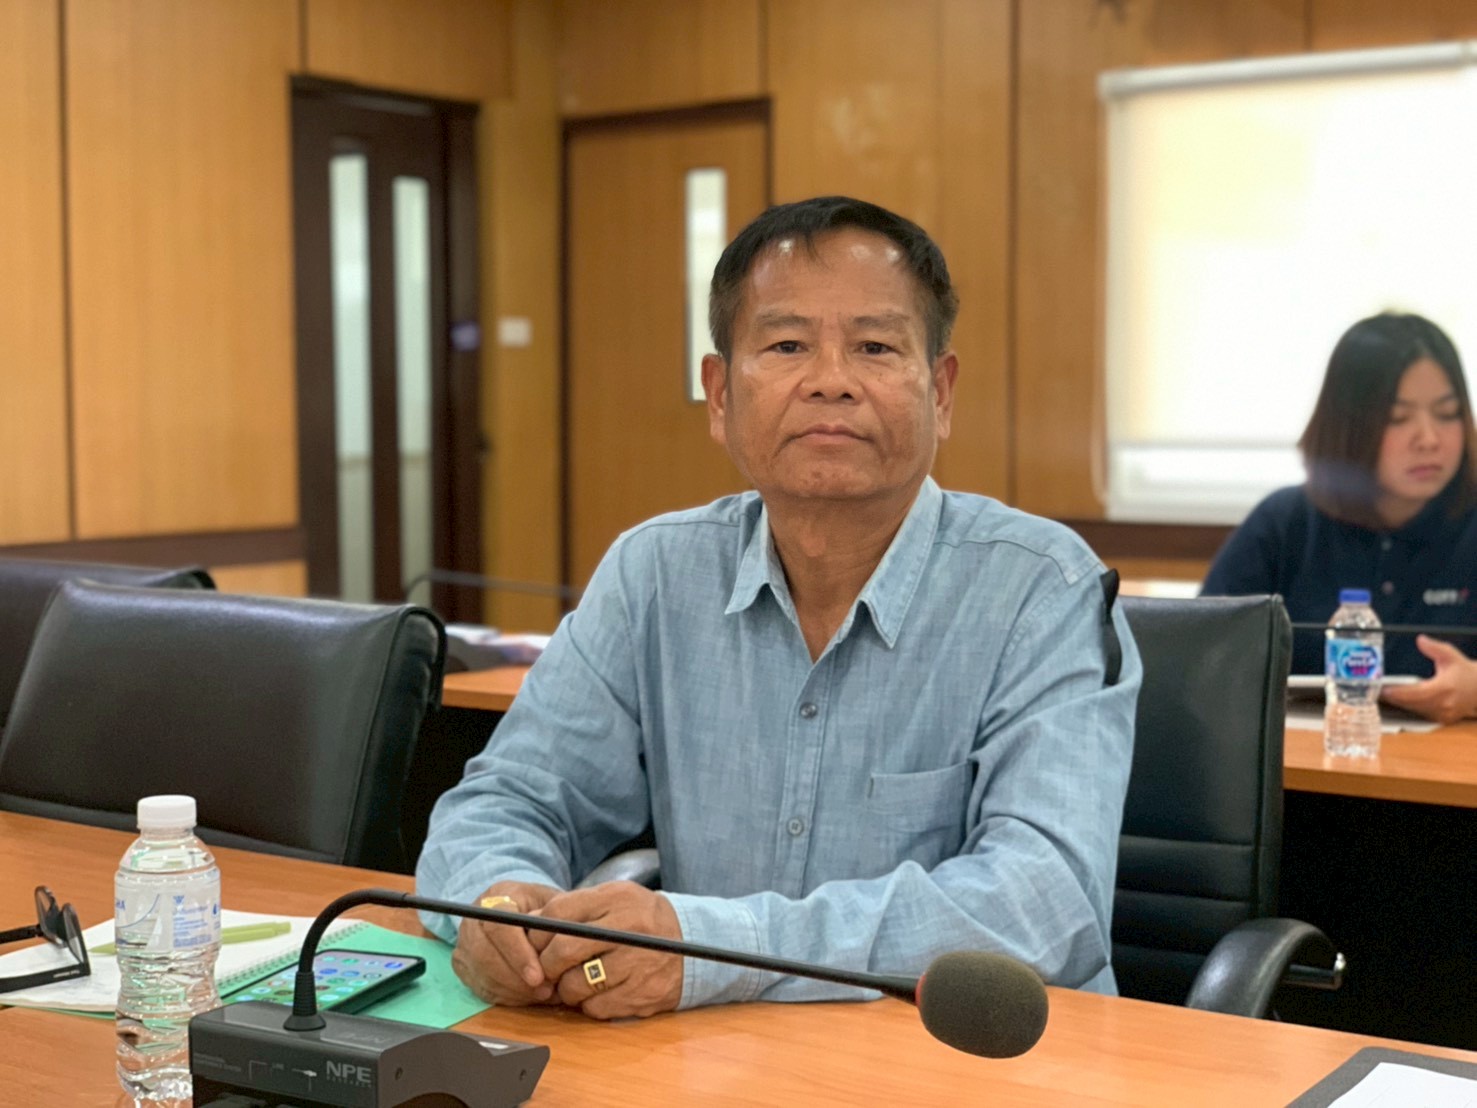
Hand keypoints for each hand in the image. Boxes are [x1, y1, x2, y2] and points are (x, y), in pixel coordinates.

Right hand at [450, 880, 562, 1006]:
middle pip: (485, 955)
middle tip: (544, 991)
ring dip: (513, 991)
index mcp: (496, 897)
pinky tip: (527, 996)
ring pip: (482, 975)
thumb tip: (568, 943)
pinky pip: (481, 987)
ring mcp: (464, 943)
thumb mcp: (553, 902)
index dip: (518, 954)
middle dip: (516, 979)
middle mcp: (473, 919)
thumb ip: (558, 919)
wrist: (517, 909)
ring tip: (542, 994)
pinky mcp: (463, 965)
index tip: (538, 976)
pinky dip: (506, 996)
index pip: (498, 927)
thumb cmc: (539, 907)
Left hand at [533, 882, 684, 1019]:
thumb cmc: (640, 920)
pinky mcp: (641, 995)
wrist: (688, 945)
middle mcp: (629, 928)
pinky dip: (589, 1004)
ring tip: (576, 981)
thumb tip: (529, 924)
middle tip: (547, 970)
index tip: (534, 944)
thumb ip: (574, 908)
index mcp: (617, 898)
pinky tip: (599, 992)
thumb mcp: (613, 899)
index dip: (538, 933)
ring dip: (566, 989)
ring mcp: (637, 964)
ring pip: (576, 984)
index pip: (559, 913)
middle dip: (547, 965)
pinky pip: (595, 1007)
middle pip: (564, 950)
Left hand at [1381, 635, 1476, 724]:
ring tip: (1383, 695)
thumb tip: (1420, 640)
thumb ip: (1434, 648)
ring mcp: (1444, 714)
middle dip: (1393, 698)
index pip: (1414, 694)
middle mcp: (1443, 704)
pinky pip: (1422, 715)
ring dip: (1400, 704)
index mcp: (1443, 689)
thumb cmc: (1464, 671)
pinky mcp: (1443, 720)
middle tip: (1376, 691)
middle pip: (1411, 704)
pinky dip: (1410, 708)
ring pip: (1415, 711)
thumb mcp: (1450, 655)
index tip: (1383, 689)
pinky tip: (1399, 701)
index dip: (1397, 693)